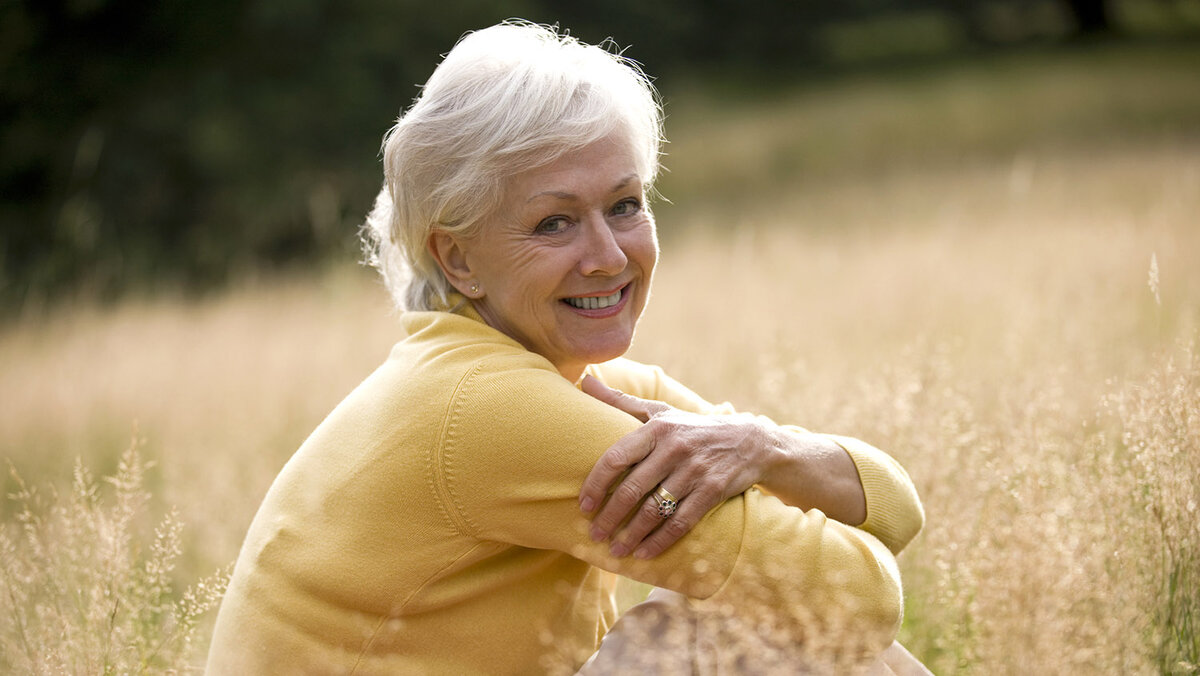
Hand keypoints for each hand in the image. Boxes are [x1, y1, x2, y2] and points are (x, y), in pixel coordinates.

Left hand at [578, 375, 780, 559]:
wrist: (749, 441)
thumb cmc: (691, 427)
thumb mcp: (659, 411)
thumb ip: (619, 401)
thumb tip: (584, 378)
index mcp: (657, 428)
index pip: (616, 457)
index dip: (596, 484)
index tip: (582, 505)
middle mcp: (675, 448)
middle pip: (633, 488)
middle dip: (609, 517)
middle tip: (593, 534)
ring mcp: (695, 471)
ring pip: (655, 510)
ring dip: (631, 534)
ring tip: (615, 551)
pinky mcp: (713, 491)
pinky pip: (681, 522)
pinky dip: (660, 541)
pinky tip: (644, 554)